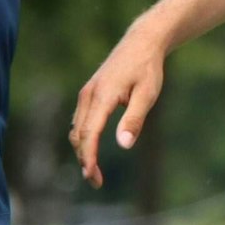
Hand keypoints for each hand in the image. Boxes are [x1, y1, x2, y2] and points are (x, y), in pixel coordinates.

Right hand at [69, 23, 167, 187]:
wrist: (141, 42)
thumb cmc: (147, 68)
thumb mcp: (147, 94)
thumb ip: (134, 119)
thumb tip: (124, 144)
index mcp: (102, 96)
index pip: (89, 133)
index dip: (89, 157)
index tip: (92, 176)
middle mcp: (88, 95)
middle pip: (79, 134)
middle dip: (84, 159)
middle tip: (96, 182)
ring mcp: (86, 92)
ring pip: (76, 128)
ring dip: (82, 150)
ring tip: (94, 171)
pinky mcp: (89, 92)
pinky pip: (80, 120)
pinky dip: (83, 137)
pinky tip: (91, 149)